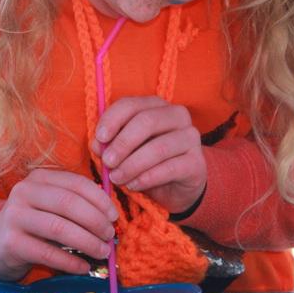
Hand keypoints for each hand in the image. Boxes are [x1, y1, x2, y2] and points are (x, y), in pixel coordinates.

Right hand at [0, 168, 117, 281]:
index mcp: (39, 178)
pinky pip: (48, 253)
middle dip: (95, 221)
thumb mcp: (51, 203)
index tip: (114, 216)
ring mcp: (15, 217)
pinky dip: (71, 262)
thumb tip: (111, 215)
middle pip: (68, 204)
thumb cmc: (35, 221)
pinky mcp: (12, 243)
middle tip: (110, 235)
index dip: (99, 199)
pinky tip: (83, 267)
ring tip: (103, 252)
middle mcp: (24, 192)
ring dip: (87, 242)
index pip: (75, 183)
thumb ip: (77, 202)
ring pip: (59, 228)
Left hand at [92, 96, 206, 214]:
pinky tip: (133, 185)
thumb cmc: (146, 162)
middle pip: (147, 122)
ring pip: (158, 148)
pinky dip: (146, 178)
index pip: (132, 104)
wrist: (176, 188)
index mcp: (157, 105)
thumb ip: (110, 143)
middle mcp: (178, 115)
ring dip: (132, 165)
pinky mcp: (197, 163)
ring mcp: (191, 138)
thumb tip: (96, 144)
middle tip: (107, 162)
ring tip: (116, 178)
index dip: (113, 119)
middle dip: (122, 143)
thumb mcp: (125, 150)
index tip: (99, 138)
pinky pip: (169, 169)